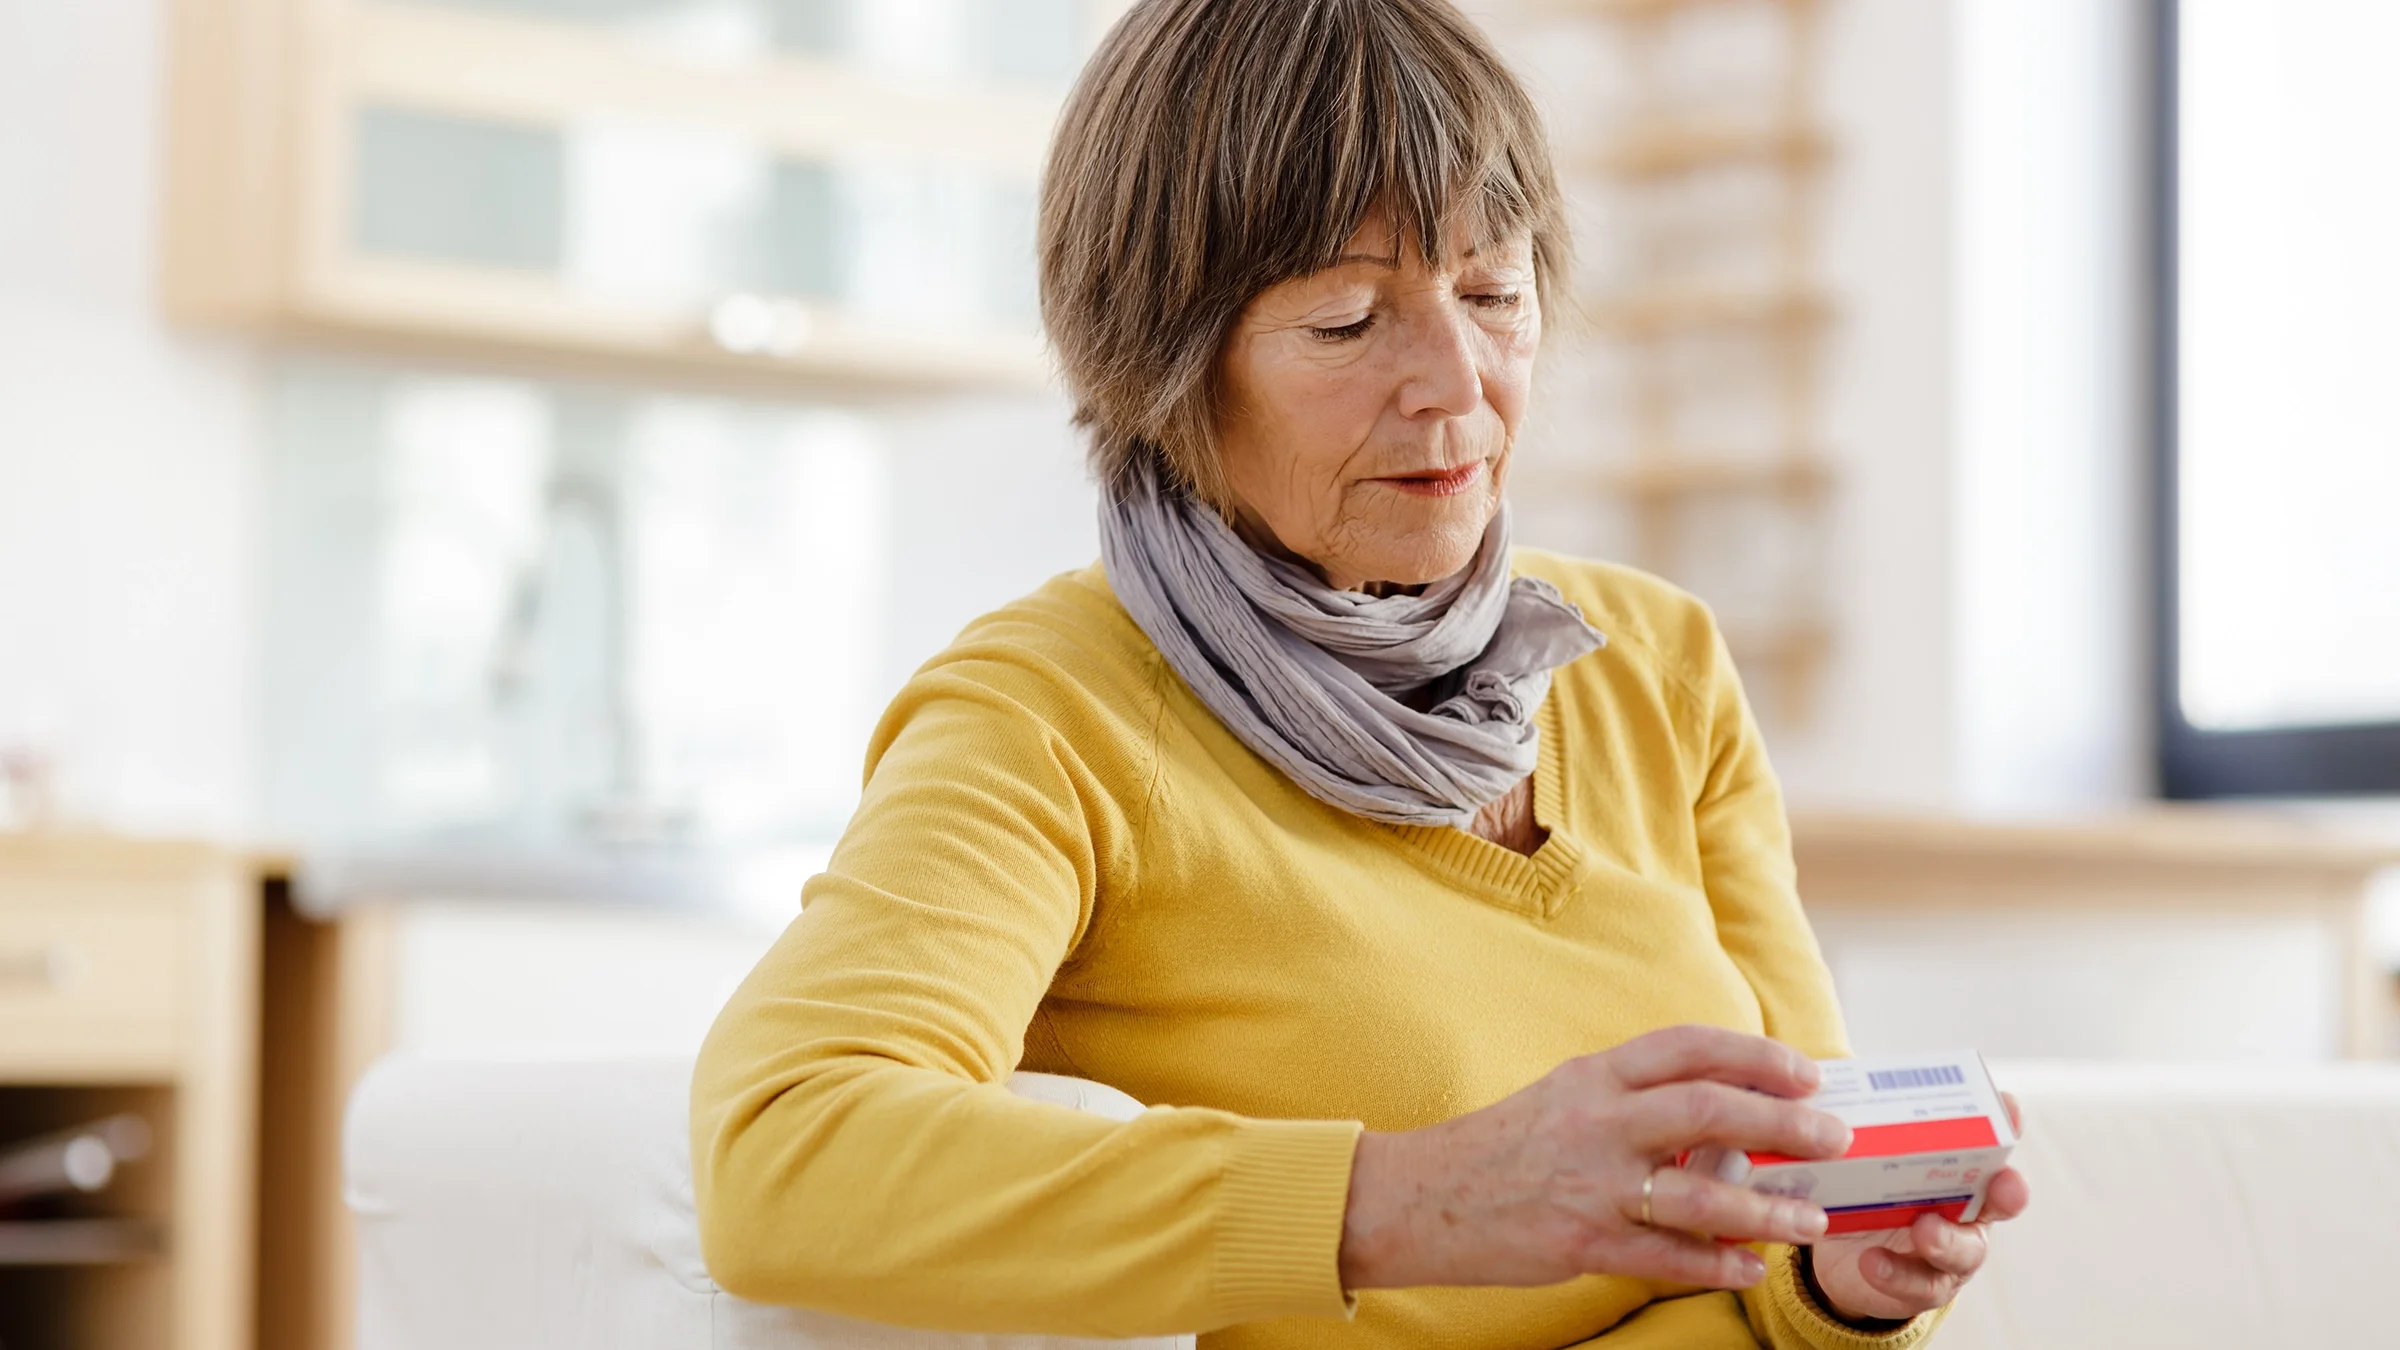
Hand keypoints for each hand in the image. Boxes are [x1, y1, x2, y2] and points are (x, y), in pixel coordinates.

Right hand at [1338, 1026, 1852, 1291]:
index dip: (1755, 1056)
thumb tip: (1722, 1116)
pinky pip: (1664, 1256)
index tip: (1805, 1072)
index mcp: (1595, 1076)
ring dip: (1764, 1209)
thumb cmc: (1501, 1146)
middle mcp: (1597, 1121)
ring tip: (1809, 1219)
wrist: (1418, 1197)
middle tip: (1831, 1136)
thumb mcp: (1566, 1097)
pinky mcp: (1580, 1241)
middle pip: (1707, 1110)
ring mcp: (1590, 1184)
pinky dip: (1713, 1264)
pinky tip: (1748, 1268)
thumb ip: (1634, 1100)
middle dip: (1781, 1123)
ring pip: (1696, 1195)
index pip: (1687, 1049)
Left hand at [1806, 1095, 2030, 1323]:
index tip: (2008, 1107)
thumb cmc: (1862, 1189)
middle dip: (2006, 1192)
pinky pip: (1916, 1284)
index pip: (1990, 1142)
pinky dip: (1896, 1273)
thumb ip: (1858, 1123)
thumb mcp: (1859, 1155)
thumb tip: (1828, 1075)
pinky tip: (1871, 1262)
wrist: (1840, 1253)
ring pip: (1965, 1250)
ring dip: (1948, 1239)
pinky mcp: (1921, 1286)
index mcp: (1955, 1168)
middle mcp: (1965, 1209)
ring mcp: (1949, 1252)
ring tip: (1924, 1230)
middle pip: (1999, 1201)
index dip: (2007, 1126)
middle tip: (2001, 1186)